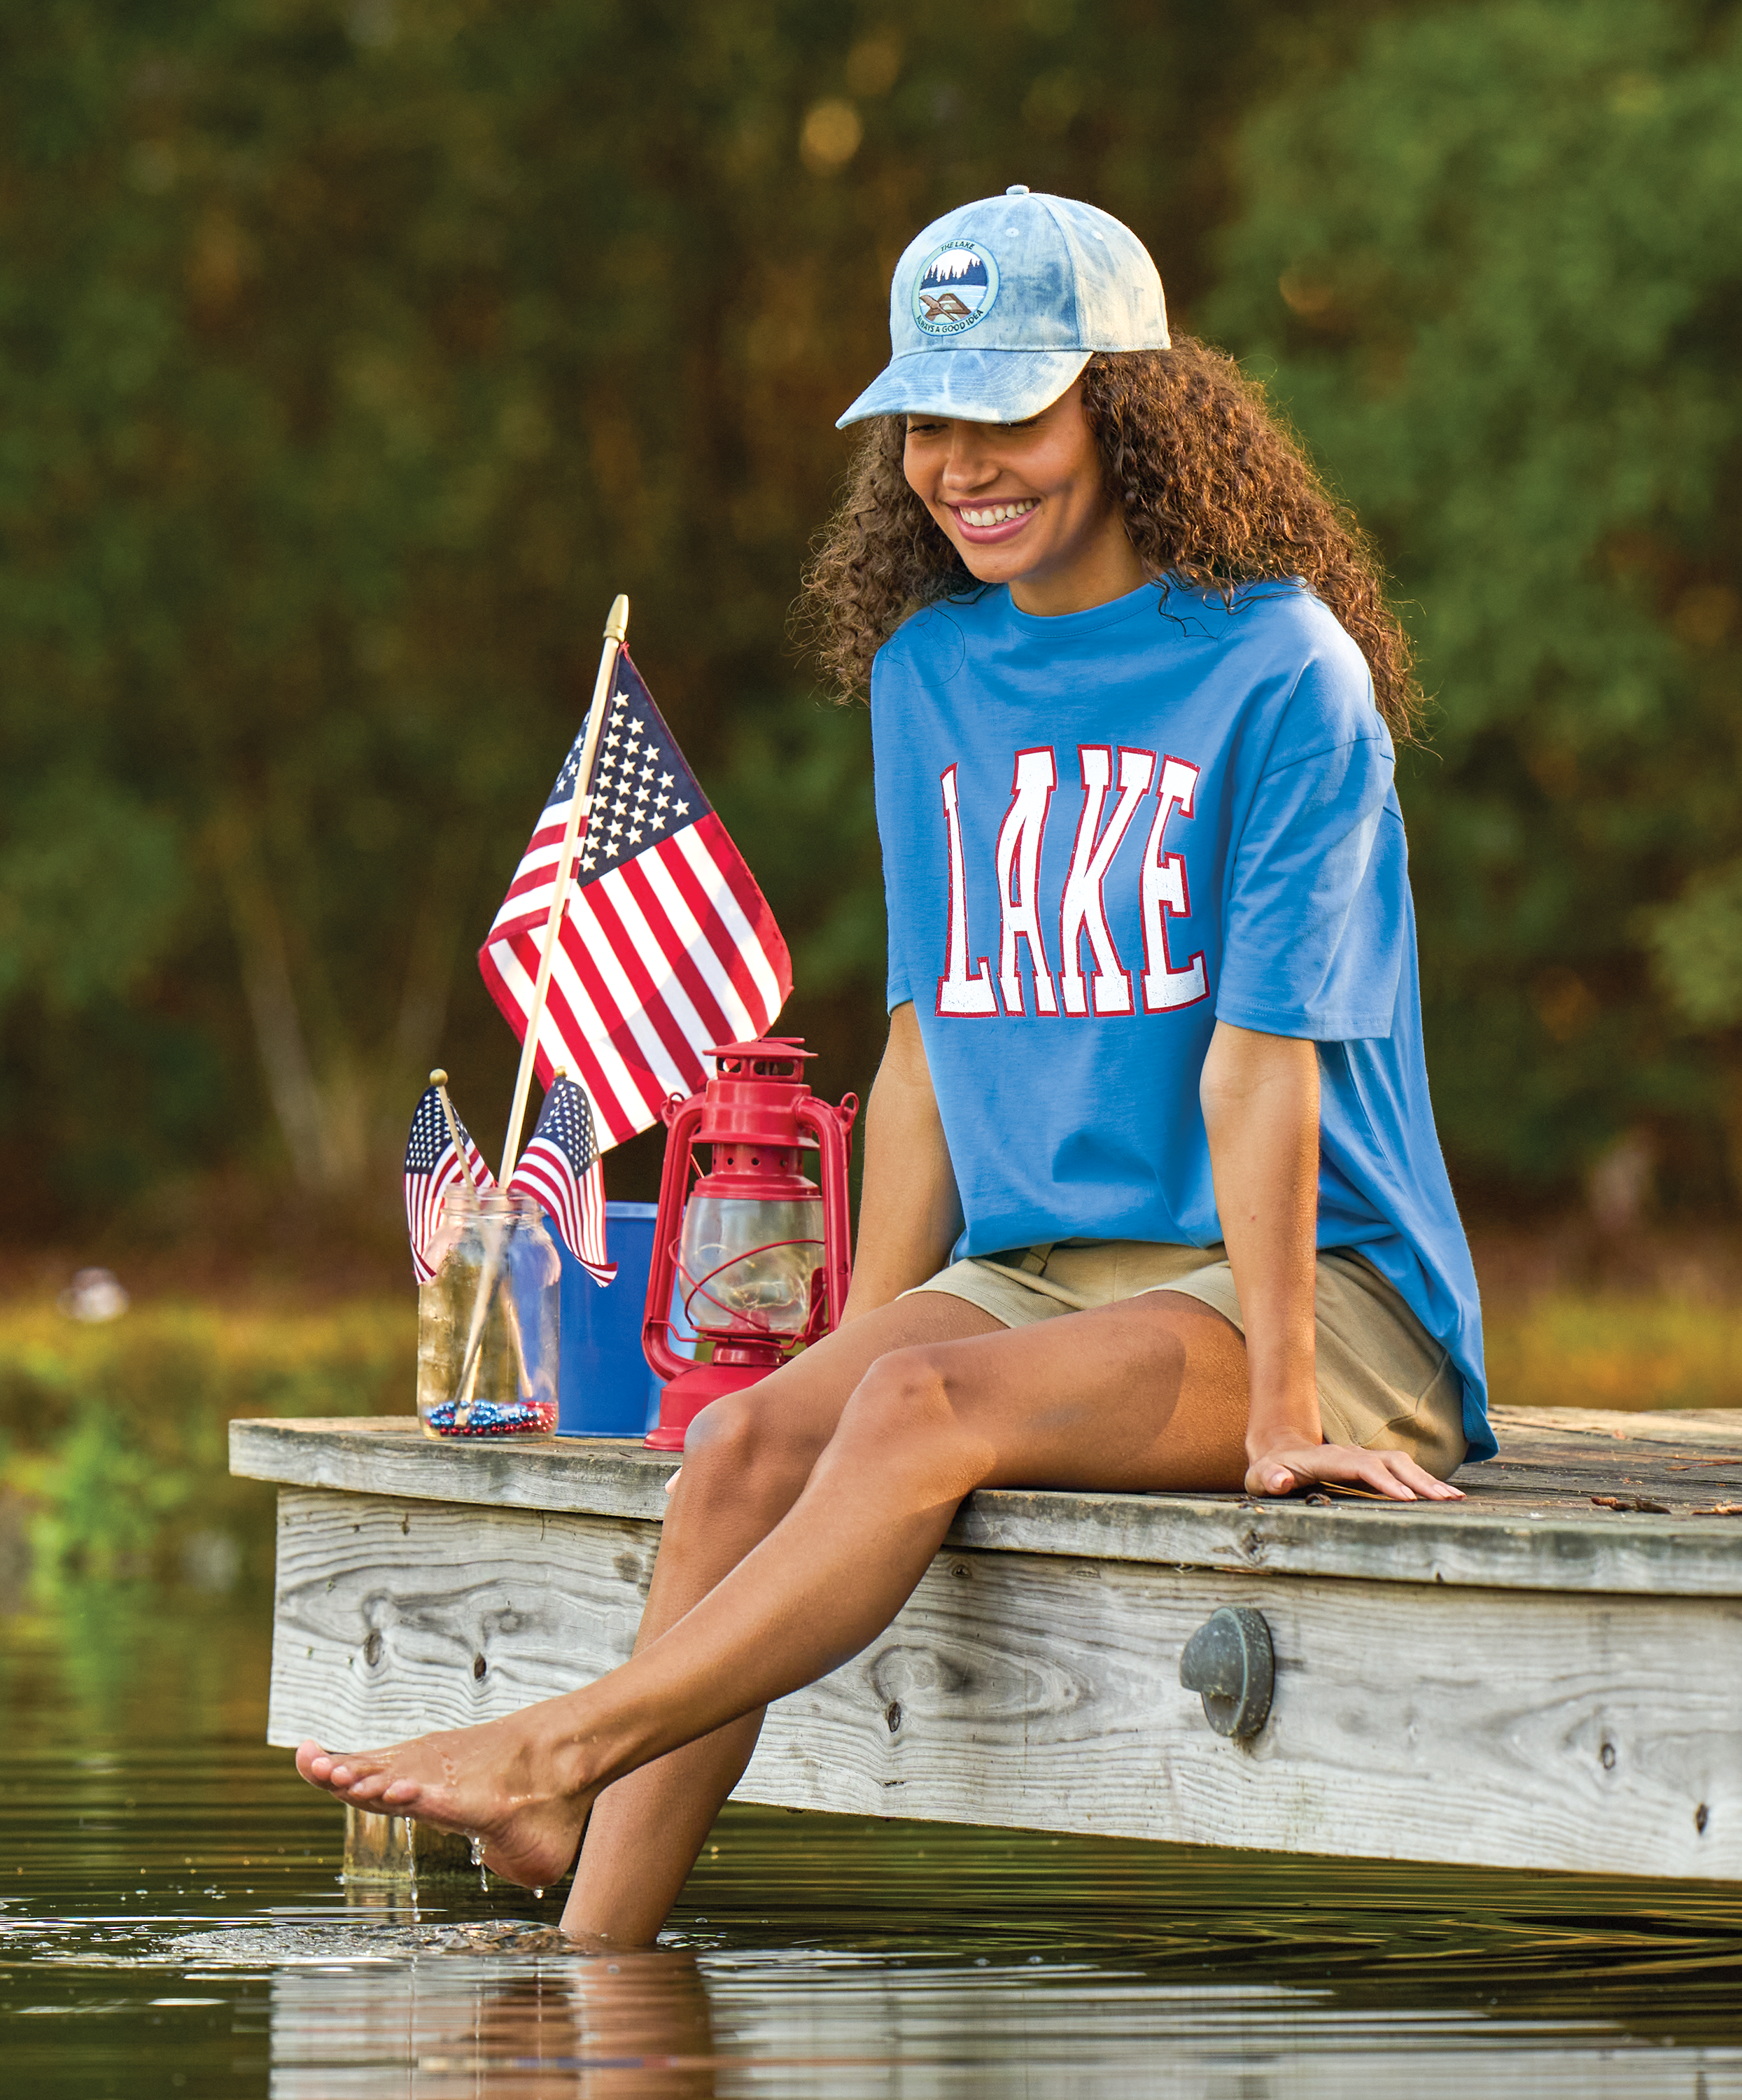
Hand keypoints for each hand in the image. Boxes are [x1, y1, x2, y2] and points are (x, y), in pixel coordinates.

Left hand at [1245, 1438, 1463, 1502]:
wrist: (1279, 1452)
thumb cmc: (1270, 1472)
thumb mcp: (1259, 1478)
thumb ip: (1268, 1479)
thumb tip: (1279, 1480)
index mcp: (1324, 1460)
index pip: (1358, 1468)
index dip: (1382, 1481)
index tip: (1406, 1498)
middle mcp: (1349, 1455)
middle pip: (1388, 1462)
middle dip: (1417, 1480)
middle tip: (1444, 1500)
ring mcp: (1362, 1458)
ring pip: (1400, 1463)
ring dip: (1427, 1479)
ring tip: (1454, 1499)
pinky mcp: (1372, 1465)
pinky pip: (1402, 1470)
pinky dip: (1424, 1480)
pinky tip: (1445, 1496)